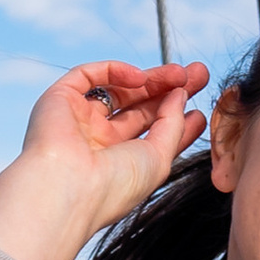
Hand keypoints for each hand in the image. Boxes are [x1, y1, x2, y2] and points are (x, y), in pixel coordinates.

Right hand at [0, 60, 210, 259]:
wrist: (67, 189)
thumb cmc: (114, 185)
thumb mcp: (158, 158)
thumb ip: (172, 124)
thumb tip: (181, 95)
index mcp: (119, 163)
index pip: (152, 133)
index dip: (177, 117)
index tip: (201, 108)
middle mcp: (98, 141)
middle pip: (140, 107)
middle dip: (170, 90)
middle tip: (199, 74)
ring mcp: (79, 120)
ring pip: (119, 89)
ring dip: (152, 79)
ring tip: (181, 74)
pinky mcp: (59, 100)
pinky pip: (89, 76)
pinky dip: (115, 71)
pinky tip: (140, 77)